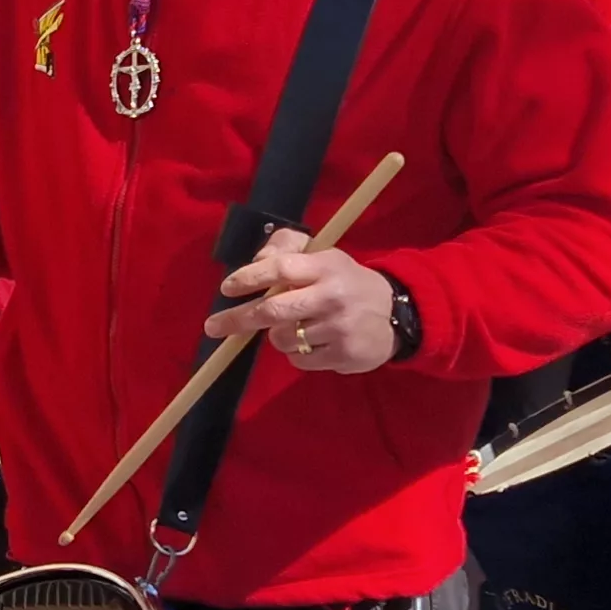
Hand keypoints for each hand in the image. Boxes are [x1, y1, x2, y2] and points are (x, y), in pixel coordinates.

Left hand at [202, 229, 408, 372]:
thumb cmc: (347, 282)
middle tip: (214, 326)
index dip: (248, 277)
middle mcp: (332, 296)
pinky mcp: (343, 355)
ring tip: (297, 326)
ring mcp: (339, 328)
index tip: (227, 288)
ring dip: (277, 335)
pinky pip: (298, 359)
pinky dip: (296, 353)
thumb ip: (288, 250)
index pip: (280, 268)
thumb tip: (256, 262)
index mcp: (325, 266)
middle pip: (272, 310)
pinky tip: (315, 341)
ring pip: (281, 338)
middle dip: (238, 319)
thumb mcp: (324, 257)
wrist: (396, 314)